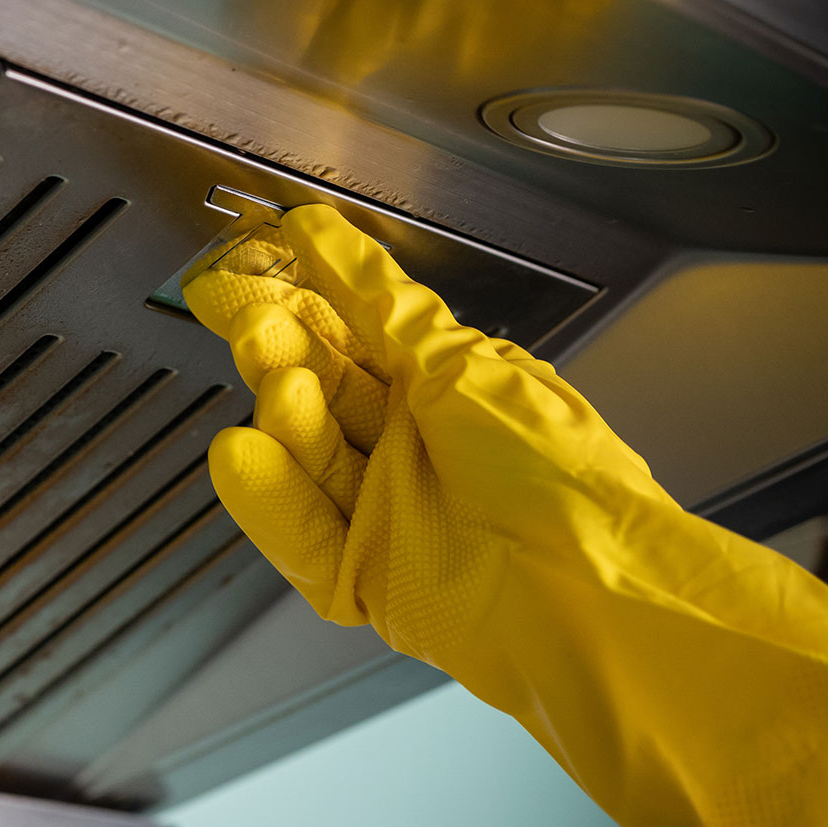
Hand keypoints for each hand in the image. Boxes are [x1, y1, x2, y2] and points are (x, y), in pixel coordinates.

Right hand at [183, 203, 668, 660]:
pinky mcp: (362, 576)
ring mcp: (385, 511)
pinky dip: (269, 497)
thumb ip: (380, 303)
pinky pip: (299, 534)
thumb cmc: (556, 474)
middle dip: (282, 351)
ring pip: (308, 457)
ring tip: (278, 388)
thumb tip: (326, 236)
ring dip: (283, 418)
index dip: (303, 294)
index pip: (355, 330)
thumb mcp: (461, 363)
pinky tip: (245, 458)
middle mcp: (413, 448)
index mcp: (447, 389)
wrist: (582, 590)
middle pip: (321, 390)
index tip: (256, 259)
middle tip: (245, 320)